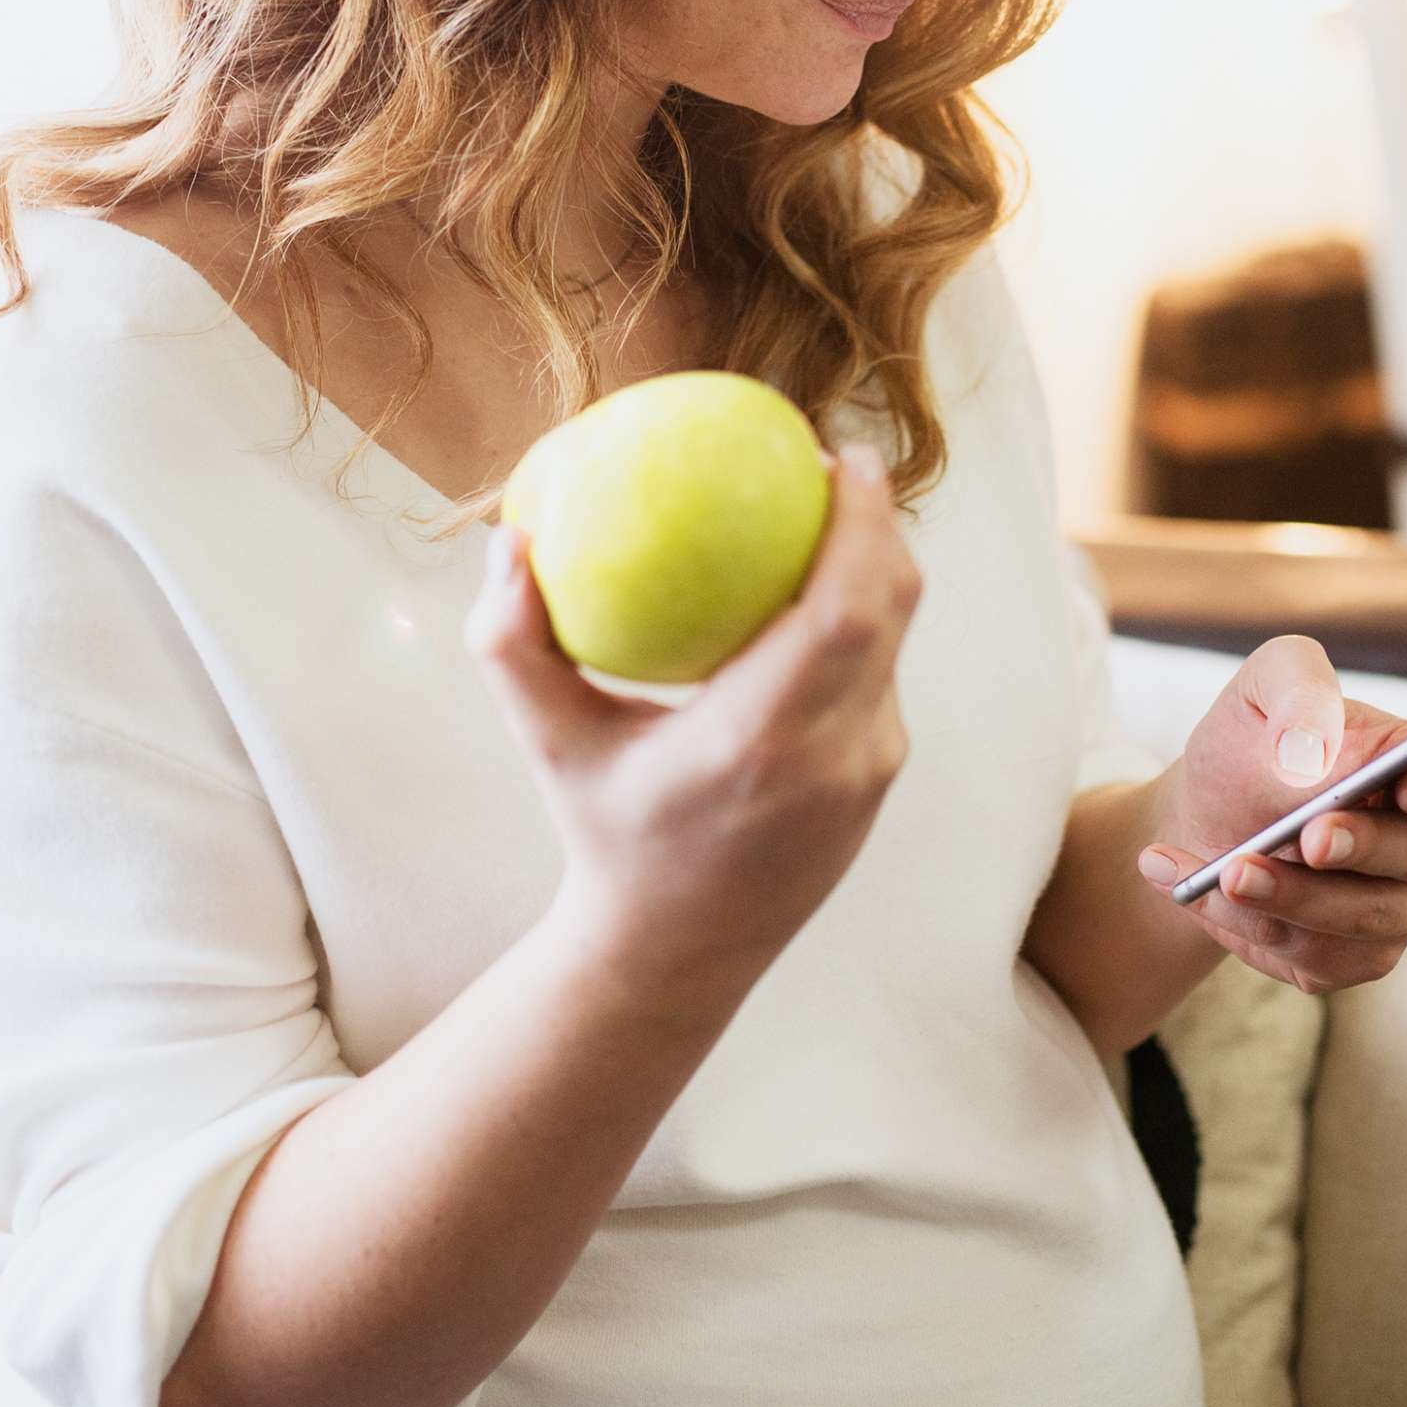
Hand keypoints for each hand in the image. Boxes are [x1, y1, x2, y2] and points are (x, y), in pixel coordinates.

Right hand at [469, 442, 920, 990]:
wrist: (675, 952)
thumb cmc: (603, 833)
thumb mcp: (548, 745)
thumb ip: (514, 644)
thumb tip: (509, 535)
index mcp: (760, 741)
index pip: (844, 611)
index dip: (860, 524)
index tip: (836, 455)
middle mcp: (833, 756)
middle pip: (892, 609)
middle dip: (878, 522)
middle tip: (833, 462)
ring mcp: (869, 773)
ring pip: (896, 640)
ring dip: (874, 569)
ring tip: (827, 512)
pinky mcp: (879, 782)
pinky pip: (881, 676)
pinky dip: (862, 620)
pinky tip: (817, 587)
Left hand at [1132, 634, 1406, 996]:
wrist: (1205, 815)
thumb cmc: (1254, 745)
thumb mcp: (1261, 689)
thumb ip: (1297, 688)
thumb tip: (1315, 745)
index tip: (1405, 784)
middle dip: (1364, 847)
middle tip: (1309, 837)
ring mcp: (1400, 908)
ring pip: (1368, 918)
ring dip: (1292, 897)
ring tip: (1225, 872)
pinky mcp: (1354, 957)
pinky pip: (1317, 956)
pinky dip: (1247, 923)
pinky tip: (1196, 887)